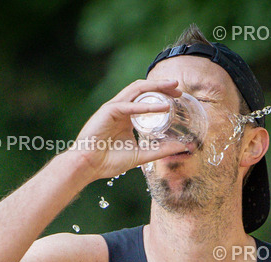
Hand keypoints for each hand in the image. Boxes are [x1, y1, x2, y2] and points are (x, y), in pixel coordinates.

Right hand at [70, 79, 189, 179]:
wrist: (88, 166)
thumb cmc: (108, 162)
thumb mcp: (141, 155)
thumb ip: (161, 150)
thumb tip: (182, 147)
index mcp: (127, 116)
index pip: (146, 98)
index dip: (162, 94)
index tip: (178, 96)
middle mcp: (121, 109)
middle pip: (143, 89)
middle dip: (162, 86)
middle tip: (179, 88)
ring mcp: (114, 108)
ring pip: (137, 90)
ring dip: (156, 87)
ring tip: (173, 88)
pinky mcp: (108, 111)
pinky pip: (130, 105)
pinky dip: (146, 106)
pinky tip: (161, 107)